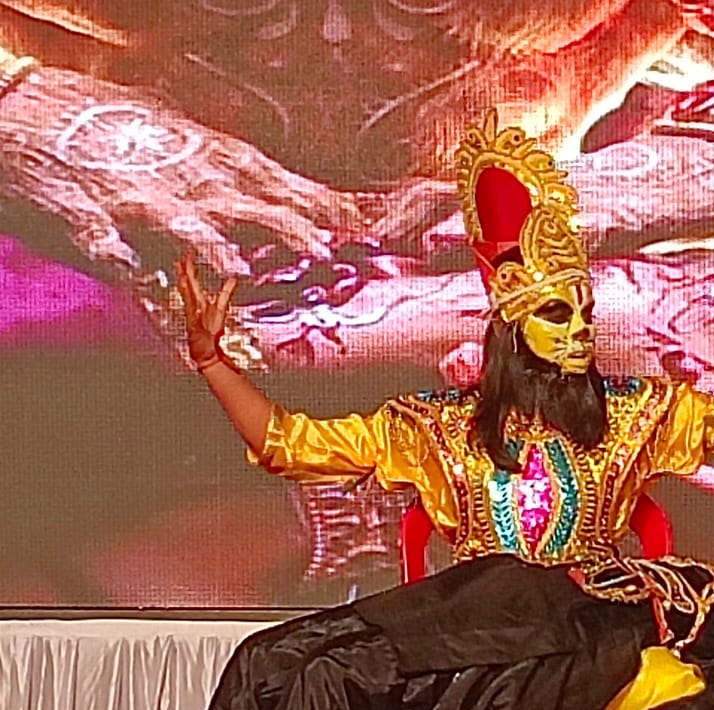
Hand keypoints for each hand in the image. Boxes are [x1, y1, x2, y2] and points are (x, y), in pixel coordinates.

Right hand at [0, 67, 358, 278]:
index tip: (358, 224)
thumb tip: (290, 197)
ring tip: (240, 267)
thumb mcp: (182, 143)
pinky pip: (104, 242)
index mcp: (204, 158)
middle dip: (283, 224)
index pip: (272, 181)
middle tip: (323, 249)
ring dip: (209, 243)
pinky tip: (135, 271)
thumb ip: (234, 173)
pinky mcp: (84, 217)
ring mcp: (132, 197)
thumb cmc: (114, 133)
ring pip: (177, 221)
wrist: (25, 110)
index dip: (316, 202)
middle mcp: (178, 177)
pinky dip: (119, 256)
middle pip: (242, 201)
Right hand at [176, 252, 236, 365]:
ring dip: (185, 288)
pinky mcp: (195, 327)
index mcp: (199, 301)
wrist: (206, 353)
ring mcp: (193, 317)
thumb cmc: (212, 332)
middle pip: (188, 287)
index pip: (192, 282)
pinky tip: (191, 305)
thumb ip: (225, 293)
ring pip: (188, 299)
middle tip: (181, 259)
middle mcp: (194, 307)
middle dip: (185, 274)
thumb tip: (234, 278)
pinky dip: (191, 308)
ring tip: (183, 275)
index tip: (187, 255)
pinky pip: (193, 316)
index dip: (190, 269)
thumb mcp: (221, 309)